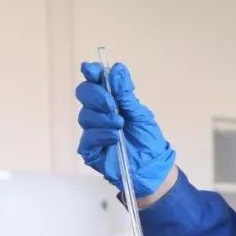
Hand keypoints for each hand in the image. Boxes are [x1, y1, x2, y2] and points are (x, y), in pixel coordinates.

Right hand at [75, 62, 176, 197]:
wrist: (152, 166)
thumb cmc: (147, 140)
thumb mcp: (140, 113)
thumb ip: (125, 93)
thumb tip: (117, 69)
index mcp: (110, 101)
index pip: (94, 82)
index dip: (91, 73)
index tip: (92, 70)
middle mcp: (98, 113)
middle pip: (84, 94)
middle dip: (97, 96)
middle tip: (112, 106)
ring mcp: (92, 131)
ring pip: (85, 116)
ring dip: (104, 119)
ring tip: (120, 126)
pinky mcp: (90, 150)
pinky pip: (87, 138)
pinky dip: (101, 135)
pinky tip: (114, 138)